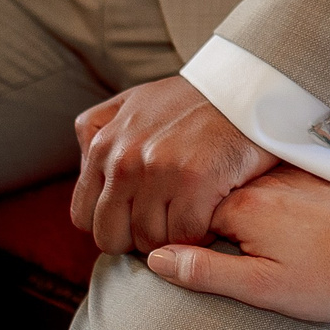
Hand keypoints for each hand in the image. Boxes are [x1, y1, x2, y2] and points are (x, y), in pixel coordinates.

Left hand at [71, 77, 275, 255]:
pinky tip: (211, 214)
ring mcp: (158, 172)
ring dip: (172, 238)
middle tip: (165, 223)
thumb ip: (98, 129)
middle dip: (137, 239)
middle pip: (111, 238)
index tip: (137, 219)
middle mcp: (124, 161)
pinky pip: (185, 237)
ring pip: (151, 242)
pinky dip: (200, 234)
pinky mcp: (194, 182)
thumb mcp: (134, 101)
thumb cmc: (193, 100)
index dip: (112, 225)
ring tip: (192, 215)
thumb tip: (84, 167)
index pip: (83, 217)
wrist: (246, 88)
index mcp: (104, 146)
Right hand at [146, 166, 329, 322]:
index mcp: (240, 208)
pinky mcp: (304, 177)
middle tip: (207, 248)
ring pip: (235, 189)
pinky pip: (264, 183)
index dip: (174, 236)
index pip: (182, 215)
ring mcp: (283, 176)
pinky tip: (268, 221)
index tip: (175, 254)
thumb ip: (206, 272)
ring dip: (227, 207)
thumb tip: (156, 257)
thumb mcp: (263, 288)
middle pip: (206, 198)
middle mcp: (258, 184)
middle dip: (198, 219)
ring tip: (238, 238)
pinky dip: (256, 199)